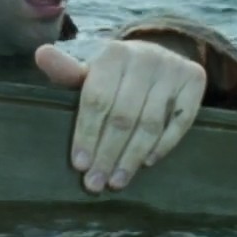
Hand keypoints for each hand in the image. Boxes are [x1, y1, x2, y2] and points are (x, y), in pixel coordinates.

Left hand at [36, 38, 206, 193]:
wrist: (159, 54)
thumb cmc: (115, 74)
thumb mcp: (90, 71)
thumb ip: (66, 71)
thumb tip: (41, 53)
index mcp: (113, 53)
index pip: (97, 100)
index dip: (86, 134)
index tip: (80, 164)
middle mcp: (145, 56)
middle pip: (122, 116)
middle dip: (107, 153)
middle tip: (95, 183)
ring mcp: (172, 67)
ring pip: (150, 123)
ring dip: (132, 157)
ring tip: (117, 181)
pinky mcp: (195, 79)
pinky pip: (181, 121)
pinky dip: (164, 145)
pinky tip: (146, 163)